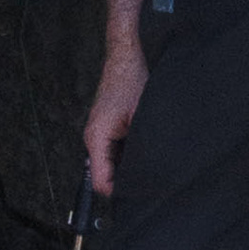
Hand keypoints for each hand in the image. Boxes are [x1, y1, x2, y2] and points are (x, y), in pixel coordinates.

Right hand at [81, 33, 147, 198]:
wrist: (128, 54)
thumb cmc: (134, 80)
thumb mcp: (142, 118)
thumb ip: (140, 151)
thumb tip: (146, 177)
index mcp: (96, 138)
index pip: (102, 183)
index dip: (122, 193)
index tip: (144, 195)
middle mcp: (94, 138)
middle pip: (107, 176)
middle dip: (129, 180)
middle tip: (155, 179)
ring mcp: (100, 133)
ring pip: (113, 164)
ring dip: (131, 165)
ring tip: (154, 160)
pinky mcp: (108, 127)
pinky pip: (117, 151)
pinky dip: (132, 153)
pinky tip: (148, 145)